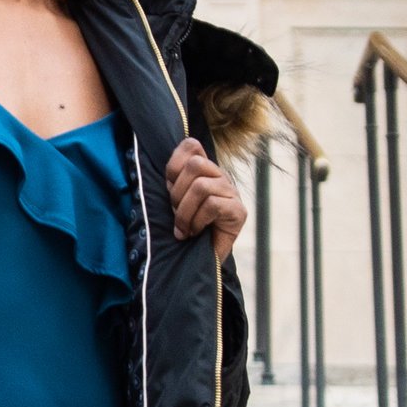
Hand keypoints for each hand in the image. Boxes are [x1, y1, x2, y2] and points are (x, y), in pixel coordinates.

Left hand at [166, 138, 246, 258]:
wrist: (205, 260)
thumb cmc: (187, 228)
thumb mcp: (175, 200)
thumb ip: (174, 180)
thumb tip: (167, 169)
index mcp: (205, 169)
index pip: (191, 146)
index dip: (174, 164)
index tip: (169, 187)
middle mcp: (220, 176)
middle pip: (194, 165)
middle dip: (177, 192)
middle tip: (176, 213)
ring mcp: (232, 192)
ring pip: (201, 186)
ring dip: (185, 211)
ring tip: (183, 228)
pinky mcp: (239, 211)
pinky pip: (212, 205)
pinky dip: (197, 221)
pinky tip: (196, 232)